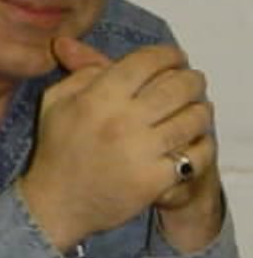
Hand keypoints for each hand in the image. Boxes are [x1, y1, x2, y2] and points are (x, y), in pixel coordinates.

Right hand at [18, 38, 212, 251]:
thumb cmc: (56, 147)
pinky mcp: (154, 181)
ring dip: (201, 109)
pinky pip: (194, 156)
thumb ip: (80, 72)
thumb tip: (105, 56)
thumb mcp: (55, 101)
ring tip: (198, 107)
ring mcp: (141, 152)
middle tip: (193, 79)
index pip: (146, 62)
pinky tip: (196, 139)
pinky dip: (202, 144)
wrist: (57, 203)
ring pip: (191, 119)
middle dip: (191, 78)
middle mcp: (123, 120)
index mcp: (99, 97)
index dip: (167, 54)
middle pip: (176, 86)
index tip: (175, 56)